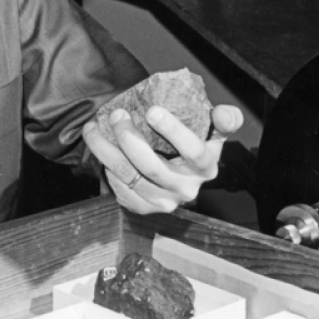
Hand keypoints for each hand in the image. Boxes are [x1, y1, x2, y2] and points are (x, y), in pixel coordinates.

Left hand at [83, 103, 243, 214]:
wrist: (181, 177)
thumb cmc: (195, 147)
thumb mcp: (214, 133)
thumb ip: (224, 120)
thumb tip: (223, 112)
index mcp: (206, 168)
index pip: (192, 151)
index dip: (172, 130)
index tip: (151, 109)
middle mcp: (186, 189)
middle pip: (151, 166)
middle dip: (128, 137)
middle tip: (116, 114)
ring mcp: (163, 202)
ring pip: (128, 176)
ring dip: (105, 150)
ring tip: (93, 127)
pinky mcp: (142, 208)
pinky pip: (118, 188)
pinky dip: (104, 166)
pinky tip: (99, 147)